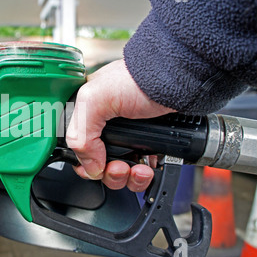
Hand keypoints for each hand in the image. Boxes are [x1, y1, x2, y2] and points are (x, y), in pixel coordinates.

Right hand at [66, 59, 174, 191]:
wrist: (179, 79)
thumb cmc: (138, 79)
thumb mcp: (96, 98)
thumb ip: (80, 133)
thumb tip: (90, 166)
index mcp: (88, 116)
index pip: (77, 149)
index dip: (85, 164)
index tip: (97, 167)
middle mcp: (107, 128)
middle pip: (98, 165)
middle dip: (110, 173)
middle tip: (120, 167)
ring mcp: (129, 137)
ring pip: (120, 172)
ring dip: (128, 178)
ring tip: (139, 169)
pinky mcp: (149, 145)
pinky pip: (140, 171)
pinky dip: (144, 176)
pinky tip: (149, 167)